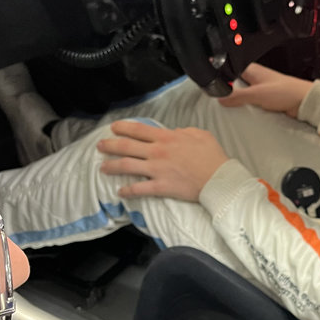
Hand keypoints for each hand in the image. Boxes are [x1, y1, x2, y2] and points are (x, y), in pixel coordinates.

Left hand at [97, 121, 227, 200]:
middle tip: (101, 146)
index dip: (123, 127)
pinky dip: (127, 190)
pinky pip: (139, 188)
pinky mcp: (160, 186)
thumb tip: (174, 132)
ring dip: (112, 166)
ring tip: (102, 167)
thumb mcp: (200, 135)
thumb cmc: (212, 157)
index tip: (113, 128)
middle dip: (110, 145)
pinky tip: (120, 192)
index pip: (139, 130)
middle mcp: (158, 152)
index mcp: (167, 138)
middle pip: (127, 147)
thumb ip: (184, 131)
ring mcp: (157, 170)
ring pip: (127, 166)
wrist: (219, 179)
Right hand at [219, 63, 312, 117]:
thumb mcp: (257, 94)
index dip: (222, 77)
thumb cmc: (286, 91)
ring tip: (231, 107)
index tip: (213, 87)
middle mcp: (256, 77)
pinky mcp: (267, 99)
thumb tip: (221, 97)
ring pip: (244, 93)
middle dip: (229, 91)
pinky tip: (245, 111)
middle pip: (236, 83)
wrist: (304, 102)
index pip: (231, 70)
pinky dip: (248, 106)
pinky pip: (252, 102)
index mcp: (252, 70)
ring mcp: (261, 88)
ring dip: (239, 100)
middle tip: (221, 100)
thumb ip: (238, 96)